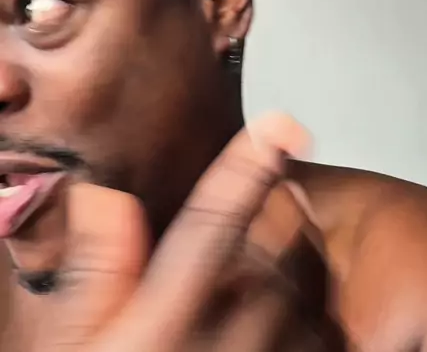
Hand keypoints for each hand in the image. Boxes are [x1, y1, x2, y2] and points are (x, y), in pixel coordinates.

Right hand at [30, 114, 326, 350]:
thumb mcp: (75, 346)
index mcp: (165, 320)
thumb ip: (97, 271)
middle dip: (269, 217)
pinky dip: (311, 315)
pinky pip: (321, 337)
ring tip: (265, 273)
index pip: (214, 222)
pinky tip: (283, 320)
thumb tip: (102, 196)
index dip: (248, 166)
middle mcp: (225, 341)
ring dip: (294, 266)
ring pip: (304, 290)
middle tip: (259, 214)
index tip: (282, 125)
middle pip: (271, 248)